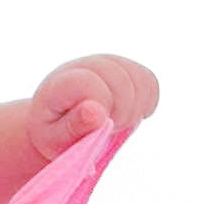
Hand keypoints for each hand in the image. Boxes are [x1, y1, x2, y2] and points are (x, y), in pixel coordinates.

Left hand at [26, 54, 159, 162]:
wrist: (58, 123)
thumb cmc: (54, 134)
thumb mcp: (54, 140)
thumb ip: (72, 127)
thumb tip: (95, 112)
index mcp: (59, 84)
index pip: (89, 83)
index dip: (101, 107)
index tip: (96, 125)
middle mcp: (82, 66)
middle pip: (120, 78)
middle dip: (121, 111)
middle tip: (109, 129)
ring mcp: (105, 64)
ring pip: (138, 79)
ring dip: (135, 109)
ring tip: (117, 124)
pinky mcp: (124, 69)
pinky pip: (149, 81)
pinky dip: (146, 102)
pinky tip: (128, 116)